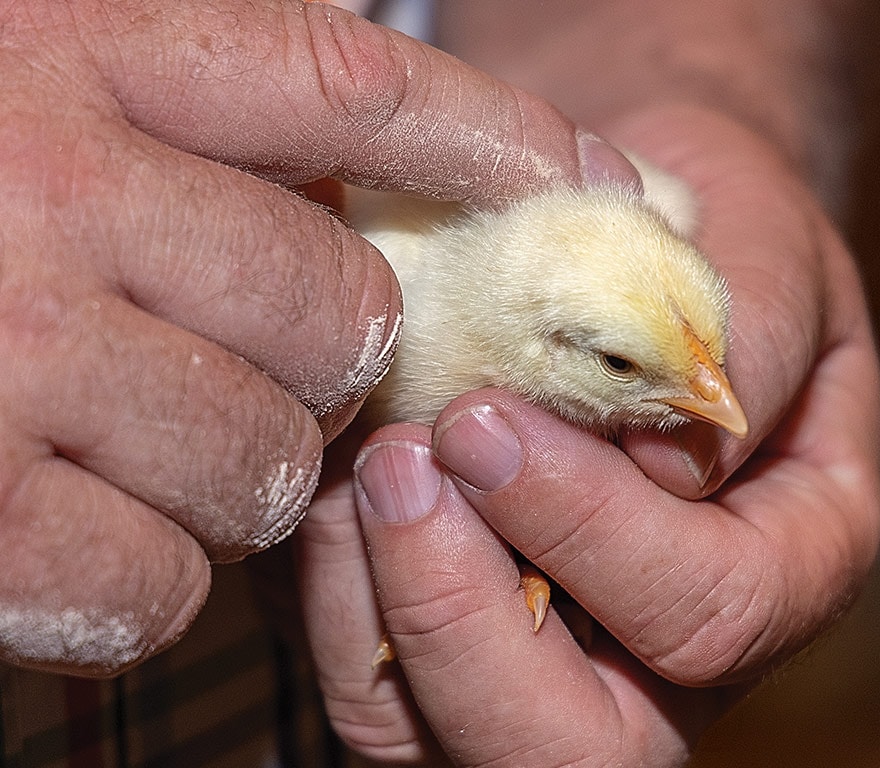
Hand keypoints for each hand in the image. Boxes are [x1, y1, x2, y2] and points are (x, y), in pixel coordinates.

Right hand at [0, 0, 618, 676]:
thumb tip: (356, 179)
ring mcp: (9, 357)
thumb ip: (182, 114)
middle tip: (224, 352)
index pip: (355, 89)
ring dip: (229, 469)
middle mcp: (48, 190)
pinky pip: (164, 579)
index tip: (587, 184)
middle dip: (318, 358)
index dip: (493, 136)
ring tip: (116, 438)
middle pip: (340, 311)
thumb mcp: (21, 80)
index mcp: (67, 49)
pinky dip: (143, 575)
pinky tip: (63, 525)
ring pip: (271, 457)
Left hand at [298, 107, 879, 764]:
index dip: (593, 531)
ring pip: (438, 737)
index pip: (710, 614)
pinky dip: (322, 587)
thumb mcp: (770, 249)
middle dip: (466, 619)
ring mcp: (548, 657)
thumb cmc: (710, 230)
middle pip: (573, 748)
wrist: (620, 229)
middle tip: (403, 464)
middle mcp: (669, 648)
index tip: (487, 418)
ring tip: (364, 460)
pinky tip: (332, 473)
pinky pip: (361, 677)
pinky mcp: (440, 636)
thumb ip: (753, 336)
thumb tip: (670, 458)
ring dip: (376, 605)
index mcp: (788, 563)